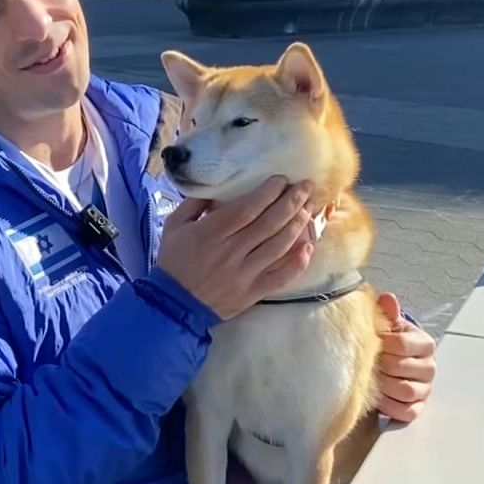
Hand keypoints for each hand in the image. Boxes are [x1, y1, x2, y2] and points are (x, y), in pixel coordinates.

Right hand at [158, 176, 314, 319]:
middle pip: (269, 223)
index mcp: (211, 233)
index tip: (282, 179)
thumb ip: (194, 203)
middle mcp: (231, 252)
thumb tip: (218, 185)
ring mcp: (244, 274)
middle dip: (291, 202)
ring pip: (279, 246)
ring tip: (310, 208)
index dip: (268, 192)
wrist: (173, 304)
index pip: (248, 209)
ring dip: (298, 225)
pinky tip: (308, 247)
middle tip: (307, 186)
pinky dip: (297, 262)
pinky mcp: (253, 292)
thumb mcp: (174, 225)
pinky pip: (281, 277)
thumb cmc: (174, 260)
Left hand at [375, 292, 435, 421]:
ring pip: (405, 391)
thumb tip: (387, 298)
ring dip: (383, 387)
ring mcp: (426, 389)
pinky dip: (390, 407)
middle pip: (400, 368)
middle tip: (365, 364)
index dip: (380, 345)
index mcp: (424, 343)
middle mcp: (429, 367)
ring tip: (371, 380)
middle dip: (379, 366)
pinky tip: (379, 398)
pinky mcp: (419, 408)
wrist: (396, 363)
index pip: (401, 344)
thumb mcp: (390, 326)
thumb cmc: (392, 343)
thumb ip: (389, 313)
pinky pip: (406, 412)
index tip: (369, 344)